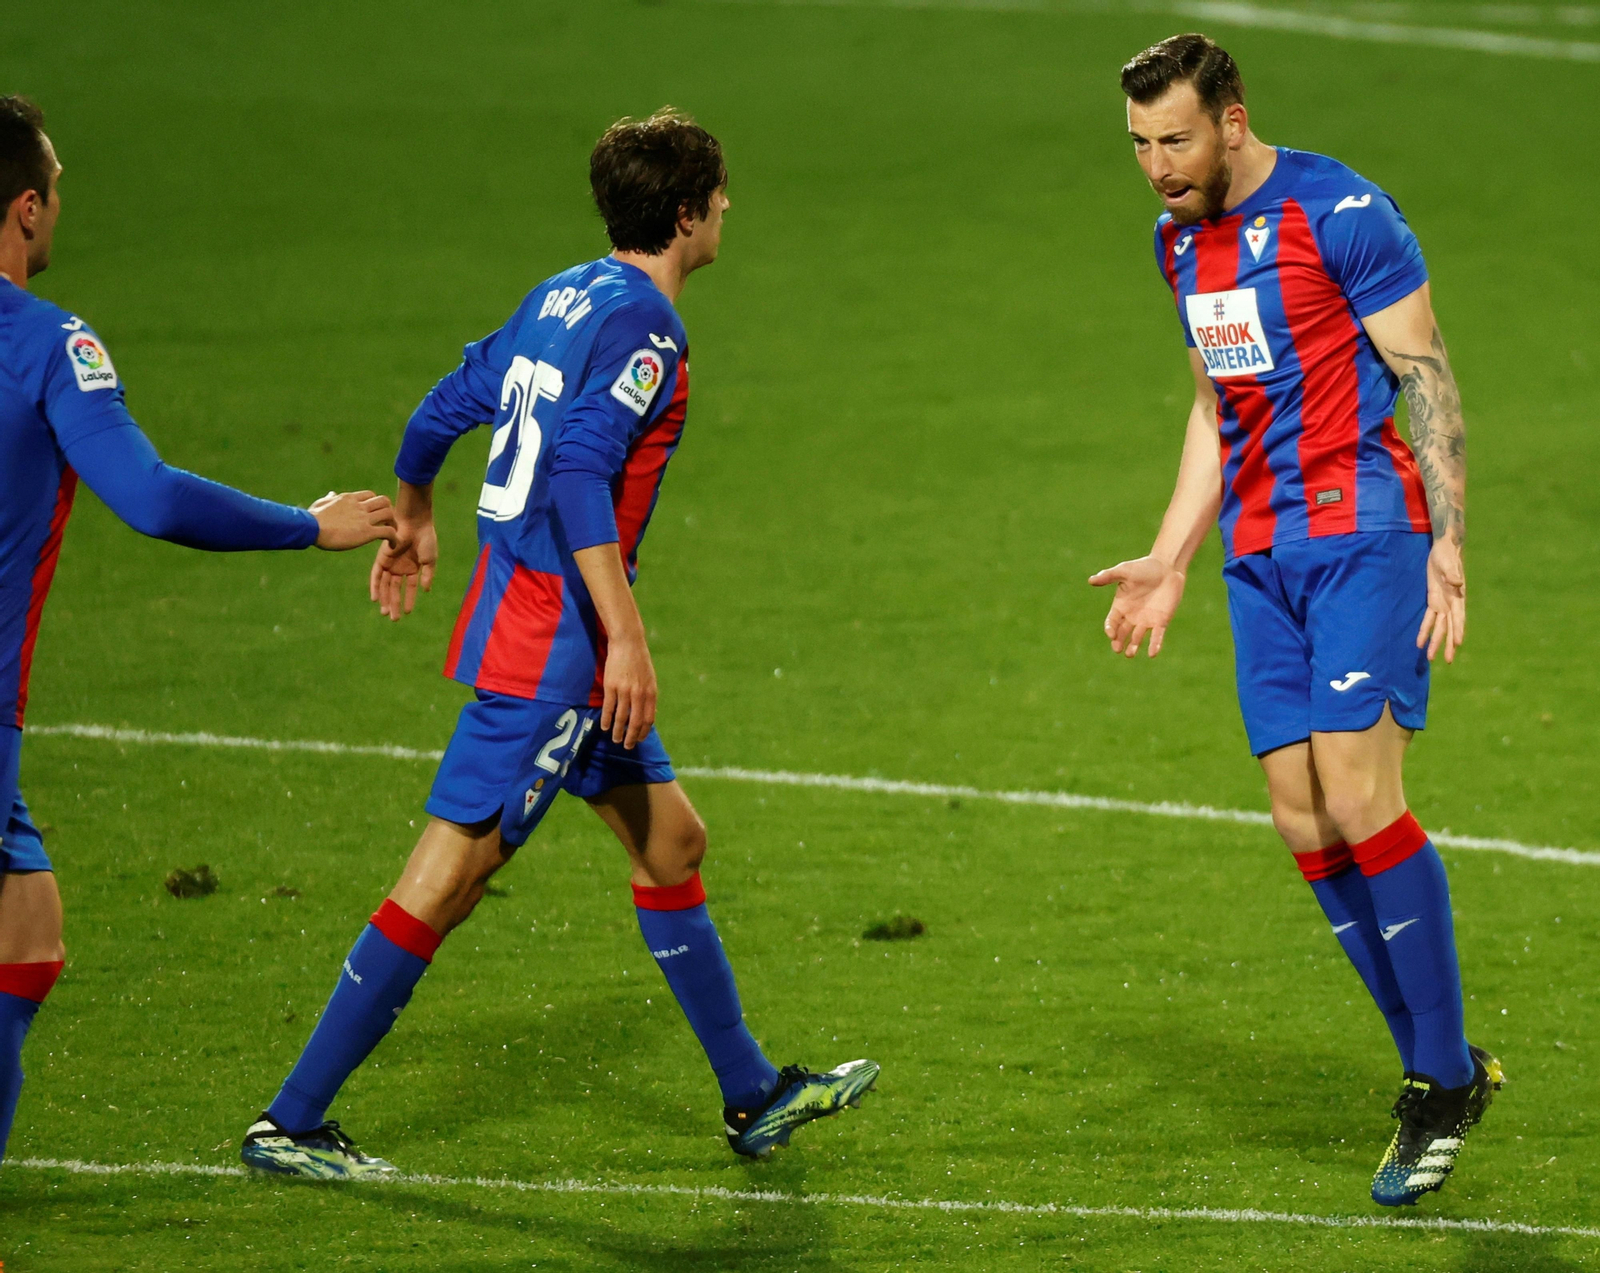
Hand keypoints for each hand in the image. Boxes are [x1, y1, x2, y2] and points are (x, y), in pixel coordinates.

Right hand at [310, 490, 398, 550]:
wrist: (310, 527)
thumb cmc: (312, 518)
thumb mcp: (321, 504)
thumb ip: (329, 499)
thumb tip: (332, 494)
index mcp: (349, 499)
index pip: (370, 495)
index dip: (375, 504)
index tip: (375, 513)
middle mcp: (359, 506)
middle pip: (384, 501)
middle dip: (389, 511)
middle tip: (387, 522)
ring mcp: (364, 518)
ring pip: (389, 514)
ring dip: (393, 524)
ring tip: (392, 534)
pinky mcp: (366, 532)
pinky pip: (388, 532)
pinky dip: (394, 538)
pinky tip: (393, 545)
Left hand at [370, 517, 438, 621]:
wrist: (415, 523)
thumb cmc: (425, 539)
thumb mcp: (430, 560)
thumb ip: (427, 575)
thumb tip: (426, 591)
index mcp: (413, 568)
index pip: (410, 588)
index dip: (409, 600)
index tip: (407, 612)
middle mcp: (400, 567)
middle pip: (395, 589)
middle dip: (394, 603)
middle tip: (393, 618)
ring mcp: (390, 563)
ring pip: (386, 585)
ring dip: (385, 598)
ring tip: (385, 612)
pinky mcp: (382, 558)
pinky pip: (377, 575)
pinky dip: (376, 587)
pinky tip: (375, 598)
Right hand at [600, 633, 656, 748]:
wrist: (628, 643)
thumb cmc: (640, 662)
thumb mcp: (651, 679)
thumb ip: (649, 697)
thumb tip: (650, 715)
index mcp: (651, 693)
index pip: (648, 719)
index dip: (643, 732)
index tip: (639, 739)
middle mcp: (639, 694)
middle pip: (635, 722)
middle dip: (631, 737)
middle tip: (627, 746)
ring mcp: (624, 691)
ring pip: (621, 717)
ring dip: (617, 731)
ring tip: (615, 739)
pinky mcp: (611, 686)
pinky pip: (608, 708)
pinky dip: (606, 720)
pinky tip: (604, 727)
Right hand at [1088, 555, 1186, 657]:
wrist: (1167, 567)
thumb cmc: (1144, 567)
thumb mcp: (1124, 571)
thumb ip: (1108, 576)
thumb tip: (1091, 580)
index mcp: (1121, 606)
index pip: (1112, 621)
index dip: (1110, 628)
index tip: (1111, 634)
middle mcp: (1132, 616)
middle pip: (1122, 633)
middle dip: (1118, 642)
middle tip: (1117, 649)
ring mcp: (1146, 620)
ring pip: (1137, 638)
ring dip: (1133, 646)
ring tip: (1130, 654)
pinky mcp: (1161, 621)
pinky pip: (1156, 636)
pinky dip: (1154, 645)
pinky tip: (1152, 654)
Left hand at [1417, 537, 1465, 662]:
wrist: (1443, 549)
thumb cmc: (1447, 555)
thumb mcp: (1448, 563)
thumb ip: (1453, 574)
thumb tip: (1457, 584)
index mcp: (1458, 596)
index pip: (1458, 616)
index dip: (1458, 630)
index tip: (1457, 644)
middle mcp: (1452, 603)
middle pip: (1450, 627)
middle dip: (1448, 644)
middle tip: (1448, 660)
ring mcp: (1442, 603)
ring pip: (1440, 627)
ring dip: (1436, 642)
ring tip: (1431, 658)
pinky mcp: (1433, 600)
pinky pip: (1429, 619)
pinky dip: (1425, 630)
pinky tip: (1420, 643)